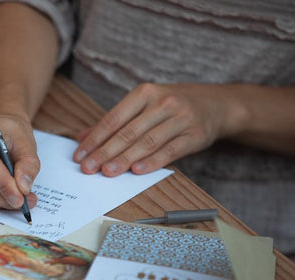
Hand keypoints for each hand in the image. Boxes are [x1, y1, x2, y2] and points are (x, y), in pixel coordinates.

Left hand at [73, 83, 235, 175]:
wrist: (216, 104)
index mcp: (144, 93)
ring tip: (107, 172)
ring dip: (125, 159)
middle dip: (105, 152)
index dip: (95, 138)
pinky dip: (153, 161)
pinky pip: (171, 150)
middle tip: (88, 168)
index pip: (113, 118)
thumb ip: (113, 122)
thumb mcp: (143, 106)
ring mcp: (180, 118)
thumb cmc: (170, 106)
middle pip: (128, 132)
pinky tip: (137, 171)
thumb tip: (82, 138)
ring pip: (147, 142)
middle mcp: (162, 102)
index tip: (79, 155)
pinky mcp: (195, 135)